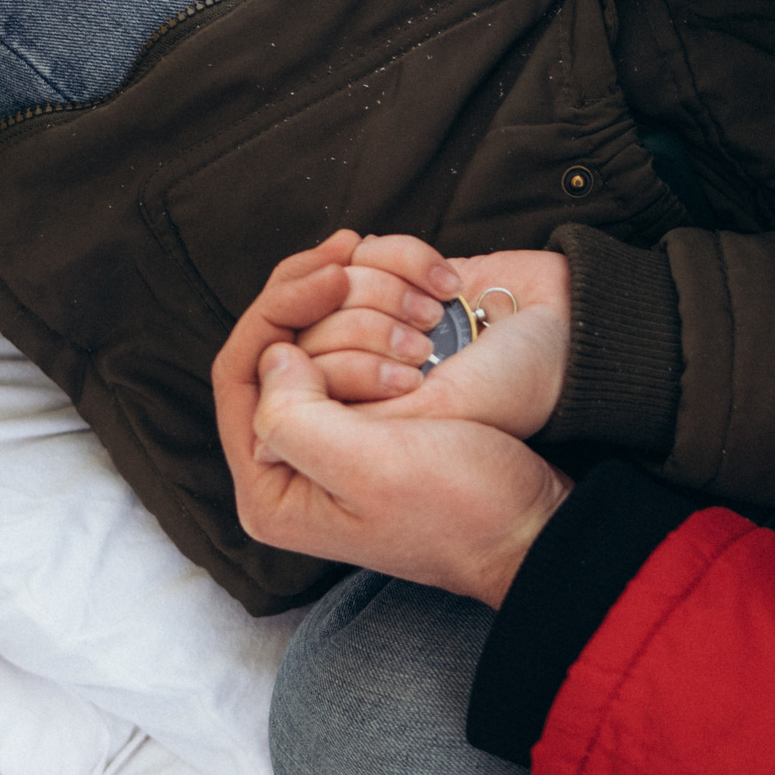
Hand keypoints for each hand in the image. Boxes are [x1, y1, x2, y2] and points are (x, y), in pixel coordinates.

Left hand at [213, 237, 568, 606]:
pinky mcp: (371, 414)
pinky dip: (371, 306)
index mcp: (273, 490)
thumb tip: (273, 358)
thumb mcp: (370, 468)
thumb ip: (295, 420)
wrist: (537, 521)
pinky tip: (405, 284)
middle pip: (268, 348)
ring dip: (345, 297)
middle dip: (307, 295)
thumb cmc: (463, 507)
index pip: (238, 375)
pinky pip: (348, 340)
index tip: (332, 276)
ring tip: (387, 278)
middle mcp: (291, 462)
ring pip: (308, 335)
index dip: (275, 312)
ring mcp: (331, 435)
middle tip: (346, 252)